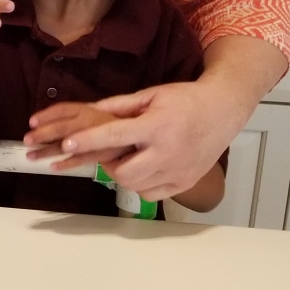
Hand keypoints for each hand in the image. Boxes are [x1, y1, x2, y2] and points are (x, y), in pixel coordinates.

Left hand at [25, 82, 238, 200]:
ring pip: (134, 186)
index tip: (66, 144)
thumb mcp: (151, 95)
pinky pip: (151, 194)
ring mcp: (179, 171)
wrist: (223, 111)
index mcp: (157, 126)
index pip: (115, 136)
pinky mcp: (185, 183)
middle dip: (107, 164)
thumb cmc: (185, 100)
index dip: (88, 140)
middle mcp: (169, 152)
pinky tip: (143, 168)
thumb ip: (118, 106)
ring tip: (128, 157)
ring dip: (122, 174)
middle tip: (108, 152)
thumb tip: (86, 111)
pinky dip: (140, 184)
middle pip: (123, 172)